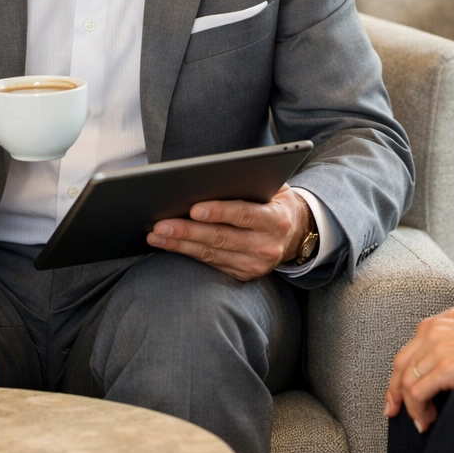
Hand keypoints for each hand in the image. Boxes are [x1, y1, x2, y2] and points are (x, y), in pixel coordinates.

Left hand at [147, 184, 311, 280]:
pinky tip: (170, 245)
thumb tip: (217, 176)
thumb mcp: (274, 189)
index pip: (244, 215)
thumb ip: (251, 183)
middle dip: (188, 231)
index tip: (194, 209)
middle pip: (222, 238)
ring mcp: (255, 265)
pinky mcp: (244, 275)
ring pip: (212, 254)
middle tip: (162, 224)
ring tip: (157, 235)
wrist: (296, 234)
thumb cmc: (276, 203)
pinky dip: (188, 254)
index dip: (219, 212)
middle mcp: (267, 246)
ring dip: (181, 245)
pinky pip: (211, 264)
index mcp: (276, 220)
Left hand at [384, 293, 453, 431]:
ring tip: (424, 422)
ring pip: (407, 383)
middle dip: (396, 393)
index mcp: (437, 324)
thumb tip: (450, 356)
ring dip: (412, 407)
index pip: (407, 353)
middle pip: (401, 367)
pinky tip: (430, 420)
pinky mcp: (446, 367)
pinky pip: (417, 393)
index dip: (399, 377)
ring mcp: (437, 349)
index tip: (398, 397)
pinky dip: (418, 410)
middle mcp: (432, 333)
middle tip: (396, 413)